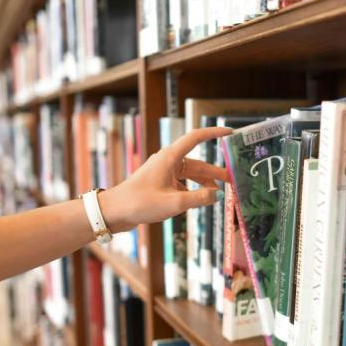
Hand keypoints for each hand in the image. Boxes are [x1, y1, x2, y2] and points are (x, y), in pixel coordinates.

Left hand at [98, 126, 231, 231]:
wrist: (114, 212)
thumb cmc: (140, 203)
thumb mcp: (175, 202)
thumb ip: (200, 198)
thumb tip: (218, 195)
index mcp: (170, 157)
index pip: (196, 138)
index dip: (213, 133)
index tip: (229, 133)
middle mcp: (167, 161)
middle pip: (197, 163)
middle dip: (215, 172)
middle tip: (231, 181)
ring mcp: (163, 172)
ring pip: (190, 175)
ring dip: (204, 184)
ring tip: (217, 195)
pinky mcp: (160, 183)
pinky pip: (181, 184)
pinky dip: (192, 191)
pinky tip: (198, 202)